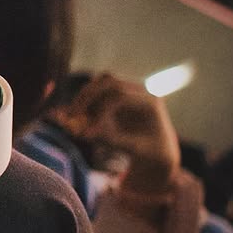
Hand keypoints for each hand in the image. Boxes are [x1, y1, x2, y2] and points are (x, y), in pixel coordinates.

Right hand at [49, 74, 179, 191]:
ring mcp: (131, 88)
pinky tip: (79, 114)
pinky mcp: (121, 92)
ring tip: (74, 114)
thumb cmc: (149, 151)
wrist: (160, 148)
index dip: (100, 109)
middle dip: (88, 96)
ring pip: (102, 81)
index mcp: (150, 102)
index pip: (121, 96)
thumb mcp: (132, 149)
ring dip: (86, 95)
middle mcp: (141, 90)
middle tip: (72, 113)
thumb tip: (83, 132)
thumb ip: (110, 139)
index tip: (88, 128)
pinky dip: (88, 99)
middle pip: (110, 82)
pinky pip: (100, 88)